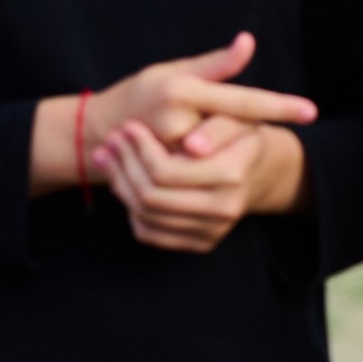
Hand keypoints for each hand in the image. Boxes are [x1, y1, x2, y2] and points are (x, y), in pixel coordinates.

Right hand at [80, 32, 316, 183]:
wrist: (98, 134)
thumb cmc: (142, 95)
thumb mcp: (175, 72)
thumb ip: (215, 64)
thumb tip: (249, 41)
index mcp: (181, 90)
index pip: (240, 99)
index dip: (277, 106)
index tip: (311, 111)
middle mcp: (176, 122)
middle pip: (234, 132)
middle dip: (243, 132)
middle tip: (241, 130)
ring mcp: (167, 153)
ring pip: (217, 158)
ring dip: (225, 151)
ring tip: (208, 142)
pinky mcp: (162, 178)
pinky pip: (199, 177)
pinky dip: (208, 170)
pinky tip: (202, 163)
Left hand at [96, 109, 305, 253]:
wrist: (254, 170)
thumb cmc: (236, 136)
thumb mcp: (233, 118)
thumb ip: (215, 126)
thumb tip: (191, 146)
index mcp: (232, 174)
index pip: (166, 172)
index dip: (139, 149)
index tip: (128, 127)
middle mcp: (224, 209)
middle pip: (151, 196)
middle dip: (124, 165)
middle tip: (112, 141)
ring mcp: (212, 231)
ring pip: (145, 215)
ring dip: (119, 184)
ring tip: (108, 157)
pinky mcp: (200, 243)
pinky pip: (149, 234)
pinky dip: (130, 208)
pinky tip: (123, 182)